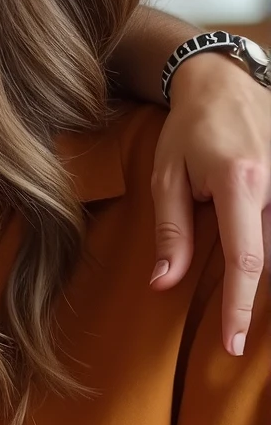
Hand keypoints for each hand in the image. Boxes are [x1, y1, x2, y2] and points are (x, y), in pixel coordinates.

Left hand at [151, 49, 270, 355]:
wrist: (223, 82)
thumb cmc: (188, 129)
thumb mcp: (166, 177)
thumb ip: (171, 231)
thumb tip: (164, 283)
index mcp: (240, 182)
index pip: (245, 259)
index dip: (240, 306)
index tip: (232, 343)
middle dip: (253, 294)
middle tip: (232, 332)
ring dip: (262, 269)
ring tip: (240, 303)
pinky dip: (268, 245)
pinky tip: (257, 262)